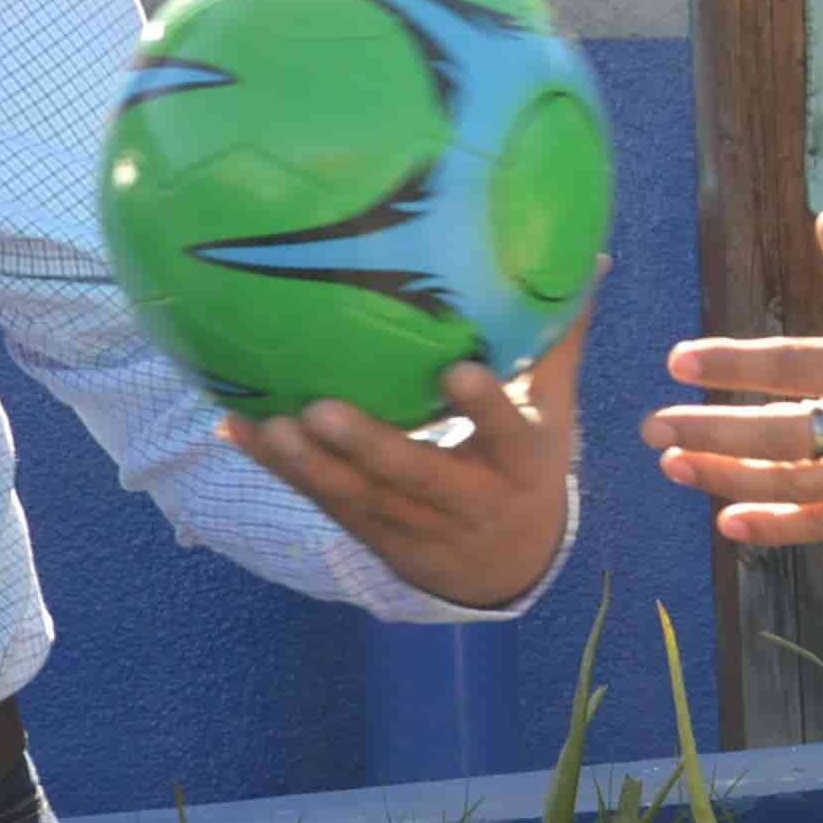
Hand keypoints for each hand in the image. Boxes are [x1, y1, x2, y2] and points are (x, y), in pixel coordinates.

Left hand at [227, 286, 595, 611]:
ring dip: (309, 464)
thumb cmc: (526, 465)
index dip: (484, 409)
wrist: (506, 565)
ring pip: (358, 497)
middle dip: (368, 447)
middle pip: (415, 476)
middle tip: (324, 409)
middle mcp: (466, 500)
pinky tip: (234, 427)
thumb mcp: (553, 413)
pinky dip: (278, 467)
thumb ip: (557, 340)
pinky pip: (319, 499)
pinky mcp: (368, 531)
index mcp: (519, 463)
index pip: (506, 434)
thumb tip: (587, 256)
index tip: (457, 372)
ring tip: (269, 423)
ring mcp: (412, 522)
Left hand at [643, 215, 822, 547]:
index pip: (787, 366)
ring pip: (790, 482)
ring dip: (724, 478)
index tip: (678, 360)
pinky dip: (777, 529)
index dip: (729, 364)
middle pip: (773, 434)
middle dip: (706, 431)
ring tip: (672, 464)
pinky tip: (729, 523)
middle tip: (651, 424)